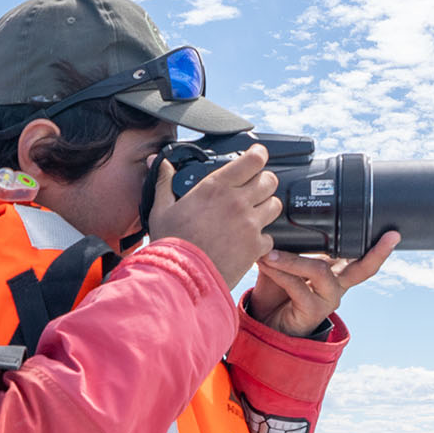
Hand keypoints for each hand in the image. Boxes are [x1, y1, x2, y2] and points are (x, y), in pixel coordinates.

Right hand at [146, 144, 279, 289]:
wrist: (181, 277)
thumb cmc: (171, 244)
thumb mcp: (161, 209)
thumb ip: (164, 182)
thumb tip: (159, 162)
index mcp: (216, 187)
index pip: (253, 159)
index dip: (258, 155)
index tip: (256, 157)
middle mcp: (237, 201)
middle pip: (270, 180)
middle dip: (263, 183)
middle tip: (253, 191)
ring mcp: (249, 224)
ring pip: (275, 206)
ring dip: (266, 209)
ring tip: (252, 217)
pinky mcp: (255, 246)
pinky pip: (270, 237)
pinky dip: (262, 240)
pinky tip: (248, 243)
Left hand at [248, 230, 401, 336]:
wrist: (264, 321)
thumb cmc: (276, 291)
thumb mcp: (282, 264)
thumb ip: (286, 246)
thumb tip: (275, 221)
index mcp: (334, 269)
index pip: (359, 255)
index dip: (377, 247)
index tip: (393, 233)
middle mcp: (337, 284)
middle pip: (363, 267)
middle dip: (376, 252)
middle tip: (390, 236)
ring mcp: (328, 299)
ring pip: (319, 271)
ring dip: (292, 259)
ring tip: (270, 253)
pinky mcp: (313, 311)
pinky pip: (298, 287)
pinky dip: (279, 273)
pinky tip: (266, 264)